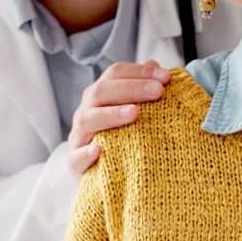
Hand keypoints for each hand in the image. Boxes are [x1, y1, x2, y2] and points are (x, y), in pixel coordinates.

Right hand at [65, 61, 171, 175]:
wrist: (104, 176)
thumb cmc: (122, 138)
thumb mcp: (133, 112)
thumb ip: (142, 88)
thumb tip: (154, 64)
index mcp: (100, 95)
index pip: (115, 74)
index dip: (139, 72)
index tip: (166, 77)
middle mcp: (87, 111)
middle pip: (101, 91)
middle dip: (131, 88)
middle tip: (158, 91)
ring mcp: (79, 136)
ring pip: (88, 119)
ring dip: (111, 115)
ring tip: (134, 114)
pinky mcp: (75, 163)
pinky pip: (76, 157)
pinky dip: (85, 153)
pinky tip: (98, 151)